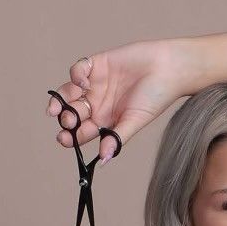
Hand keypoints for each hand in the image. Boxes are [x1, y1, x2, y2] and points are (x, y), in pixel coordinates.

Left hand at [45, 39, 186, 161]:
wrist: (167, 68)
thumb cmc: (156, 97)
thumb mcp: (135, 121)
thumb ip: (117, 138)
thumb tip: (103, 161)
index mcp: (106, 121)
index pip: (83, 132)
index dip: (71, 136)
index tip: (64, 139)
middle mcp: (98, 104)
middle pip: (73, 113)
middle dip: (66, 118)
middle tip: (67, 121)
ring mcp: (95, 84)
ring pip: (69, 92)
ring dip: (62, 99)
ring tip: (60, 106)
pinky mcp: (96, 64)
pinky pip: (78, 70)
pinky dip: (76, 76)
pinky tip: (84, 82)